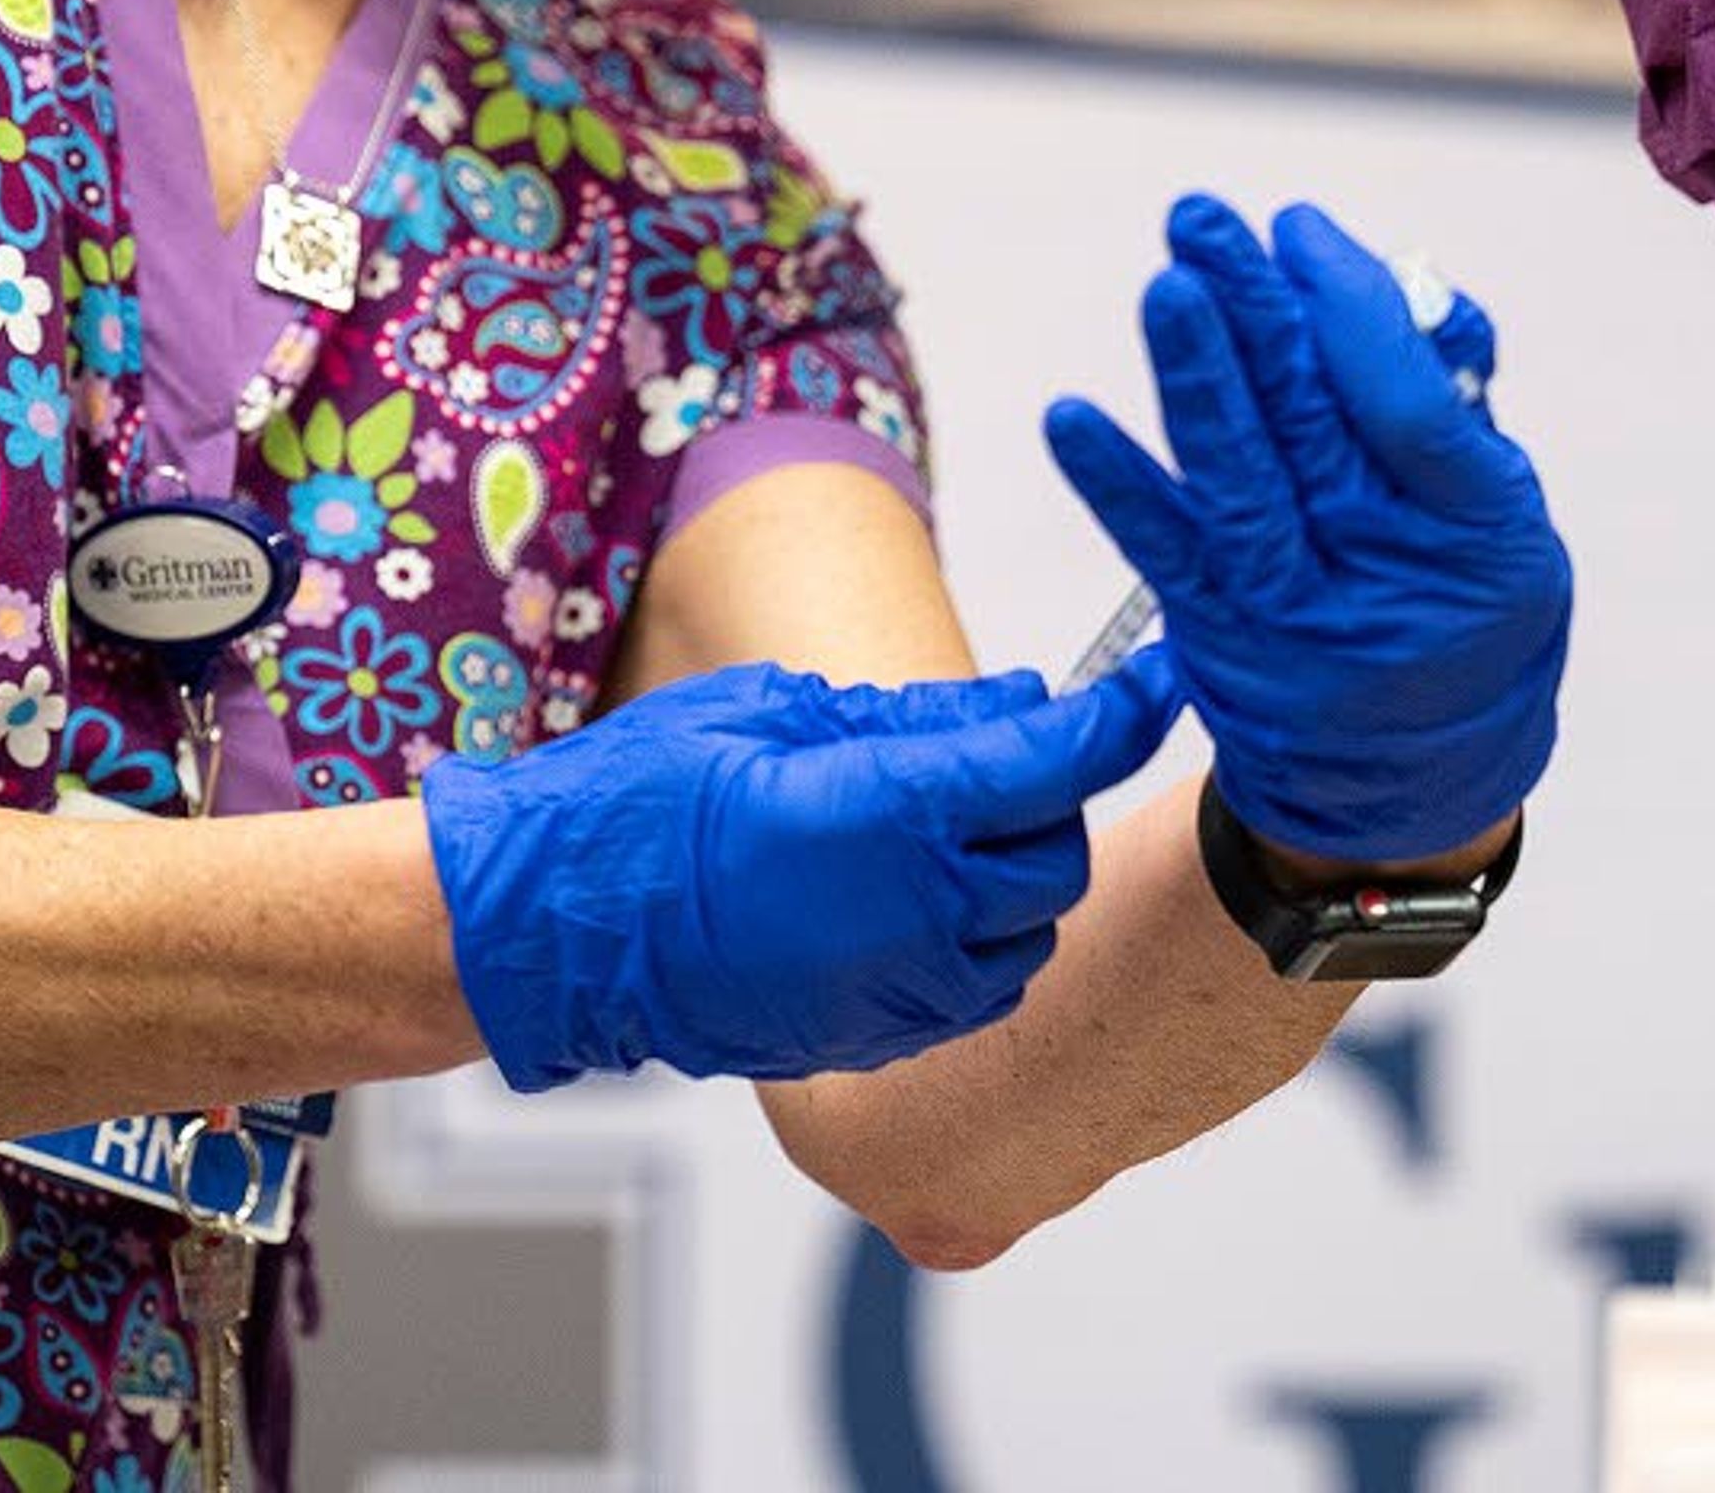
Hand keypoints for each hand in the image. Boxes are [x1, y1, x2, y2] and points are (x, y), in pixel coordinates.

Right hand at [421, 652, 1182, 1089]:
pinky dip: (984, 944)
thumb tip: (1019, 706)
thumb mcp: (775, 711)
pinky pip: (983, 989)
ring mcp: (899, 986)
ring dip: (1016, 876)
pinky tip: (925, 904)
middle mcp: (916, 907)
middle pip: (1057, 848)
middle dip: (1047, 796)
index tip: (1162, 677)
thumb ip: (912, 717)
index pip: (1058, 755)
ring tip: (942, 831)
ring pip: (1030, 928)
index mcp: (891, 808)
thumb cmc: (643, 799)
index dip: (1125, 710)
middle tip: (995, 756)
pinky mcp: (874, 1036)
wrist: (553, 929)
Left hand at [1043, 197, 1569, 864]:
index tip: (1297, 228)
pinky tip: (1070, 420)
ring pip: (1237, 480)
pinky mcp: (1217, 638)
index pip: (1407, 408)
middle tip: (1203, 220)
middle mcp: (1382, 580)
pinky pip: (1161, 550)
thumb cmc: (1463, 604)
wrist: (1411, 782)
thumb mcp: (1504, 512)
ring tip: (1165, 284)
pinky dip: (1116, 483)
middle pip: (1311, 427)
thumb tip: (1387, 277)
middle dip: (1255, 312)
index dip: (1350, 310)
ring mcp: (1294, 617)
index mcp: (1479, 537)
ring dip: (1193, 376)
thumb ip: (1451, 396)